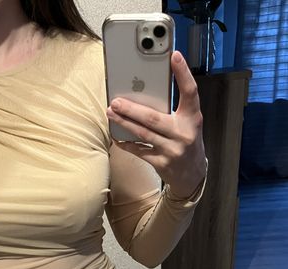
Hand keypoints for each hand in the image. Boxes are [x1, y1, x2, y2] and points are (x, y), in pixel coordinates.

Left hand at [106, 50, 206, 198]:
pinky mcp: (161, 163)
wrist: (193, 175)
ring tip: (111, 112)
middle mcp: (183, 133)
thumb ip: (174, 110)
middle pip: (154, 118)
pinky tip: (116, 136)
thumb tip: (146, 93)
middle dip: (132, 109)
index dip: (183, 73)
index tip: (174, 56)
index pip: (190, 92)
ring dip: (124, 123)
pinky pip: (139, 150)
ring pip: (143, 133)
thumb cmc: (186, 142)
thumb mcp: (188, 124)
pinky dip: (126, 143)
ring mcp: (172, 150)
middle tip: (116, 100)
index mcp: (193, 118)